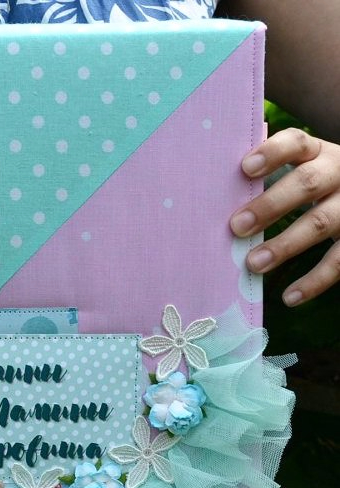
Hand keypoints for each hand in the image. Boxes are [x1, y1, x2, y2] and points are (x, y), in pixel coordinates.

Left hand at [230, 128, 339, 305]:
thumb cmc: (311, 185)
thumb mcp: (298, 171)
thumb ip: (264, 179)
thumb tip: (210, 198)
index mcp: (317, 153)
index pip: (296, 142)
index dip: (272, 153)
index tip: (245, 168)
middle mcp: (339, 173)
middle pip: (307, 183)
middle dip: (270, 205)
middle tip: (236, 226)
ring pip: (321, 223)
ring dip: (285, 245)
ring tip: (254, 263)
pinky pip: (339, 261)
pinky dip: (313, 281)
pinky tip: (289, 297)